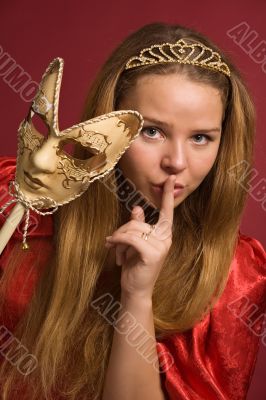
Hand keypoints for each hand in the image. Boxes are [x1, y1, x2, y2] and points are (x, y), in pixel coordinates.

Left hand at [105, 175, 175, 298]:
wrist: (135, 290)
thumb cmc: (135, 266)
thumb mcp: (134, 243)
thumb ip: (137, 225)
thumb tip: (137, 208)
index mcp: (163, 234)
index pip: (167, 212)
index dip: (167, 195)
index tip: (169, 178)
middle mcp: (166, 238)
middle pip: (137, 222)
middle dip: (121, 232)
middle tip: (111, 243)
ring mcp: (161, 246)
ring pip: (132, 230)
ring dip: (118, 241)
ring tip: (115, 252)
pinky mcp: (152, 254)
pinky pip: (130, 238)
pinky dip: (117, 241)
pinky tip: (110, 247)